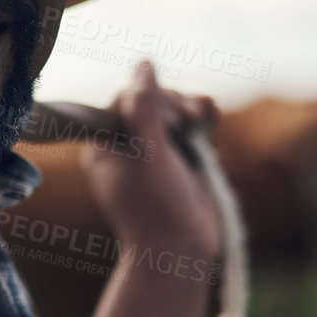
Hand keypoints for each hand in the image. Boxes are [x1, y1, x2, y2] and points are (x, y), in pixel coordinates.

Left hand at [80, 59, 221, 263]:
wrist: (180, 253)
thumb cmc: (155, 205)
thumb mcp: (148, 152)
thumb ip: (144, 106)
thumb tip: (144, 63)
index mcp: (105, 146)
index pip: (123, 100)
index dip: (147, 99)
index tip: (164, 122)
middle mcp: (128, 149)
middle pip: (152, 104)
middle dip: (173, 103)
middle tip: (185, 121)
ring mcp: (158, 157)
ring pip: (175, 115)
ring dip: (190, 108)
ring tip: (203, 114)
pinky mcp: (184, 164)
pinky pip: (192, 132)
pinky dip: (203, 122)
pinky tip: (212, 116)